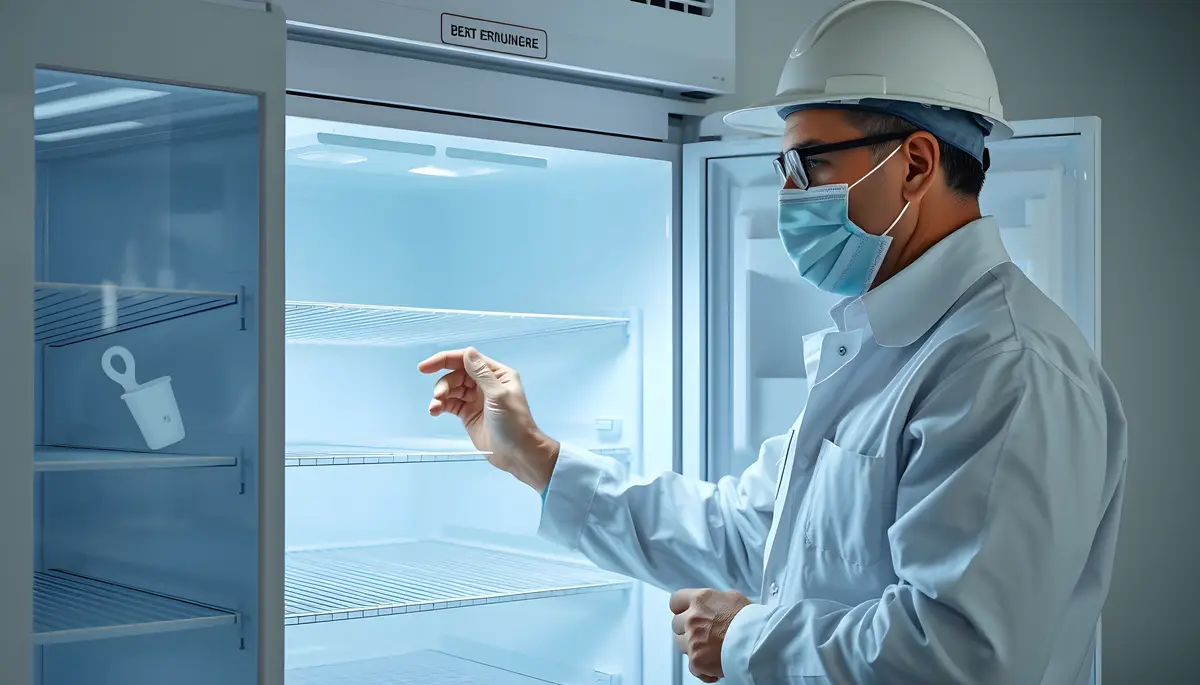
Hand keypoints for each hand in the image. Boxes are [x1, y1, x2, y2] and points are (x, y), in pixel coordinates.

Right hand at [418, 347, 558, 491]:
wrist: (517, 454)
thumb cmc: (514, 423)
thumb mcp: (498, 396)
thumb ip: (481, 374)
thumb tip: (468, 351)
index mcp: (497, 374)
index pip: (468, 360)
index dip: (445, 360)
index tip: (425, 367)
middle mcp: (486, 383)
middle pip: (457, 375)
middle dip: (444, 383)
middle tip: (438, 396)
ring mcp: (476, 399)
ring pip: (452, 390)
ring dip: (440, 396)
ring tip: (434, 408)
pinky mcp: (468, 414)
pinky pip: (450, 404)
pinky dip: (441, 406)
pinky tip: (434, 411)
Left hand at [670, 588, 750, 681]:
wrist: (758, 640)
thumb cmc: (750, 620)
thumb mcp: (733, 598)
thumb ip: (716, 600)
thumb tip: (713, 604)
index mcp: (700, 600)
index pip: (676, 601)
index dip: (681, 609)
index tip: (685, 613)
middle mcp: (693, 618)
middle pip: (676, 624)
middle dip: (686, 629)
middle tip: (702, 634)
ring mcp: (693, 639)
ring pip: (681, 645)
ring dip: (693, 648)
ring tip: (710, 649)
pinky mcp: (697, 660)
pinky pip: (693, 667)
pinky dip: (702, 669)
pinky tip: (713, 666)